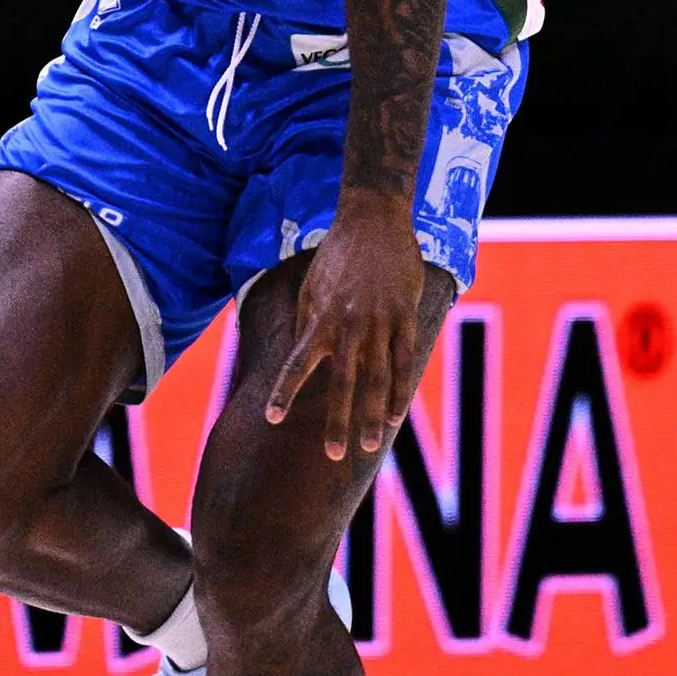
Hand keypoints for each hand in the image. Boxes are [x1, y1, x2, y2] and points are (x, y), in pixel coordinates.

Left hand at [263, 192, 431, 460]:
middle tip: (334, 455)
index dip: (285, 392)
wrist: (374, 220)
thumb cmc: (336, 255)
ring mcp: (380, 323)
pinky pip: (404, 360)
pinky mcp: (405, 317)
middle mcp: (348, 327)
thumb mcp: (310, 287)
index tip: (271, 418)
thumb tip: (298, 358)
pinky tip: (397, 413)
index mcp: (320, 320)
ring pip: (377, 378)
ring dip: (374, 414)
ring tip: (372, 445)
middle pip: (343, 383)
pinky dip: (401, 388)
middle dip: (339, 420)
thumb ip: (306, 324)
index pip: (297, 364)